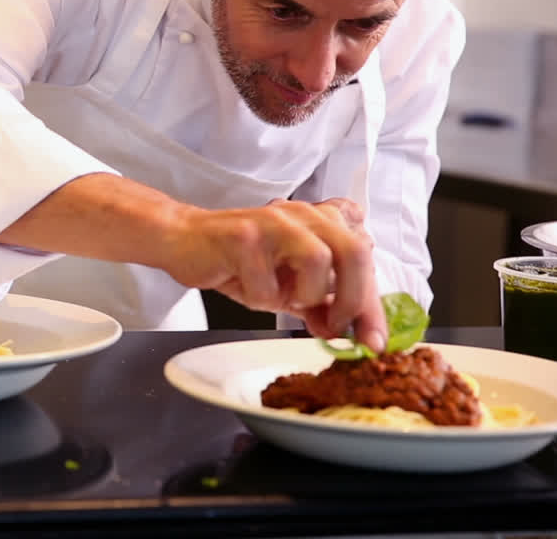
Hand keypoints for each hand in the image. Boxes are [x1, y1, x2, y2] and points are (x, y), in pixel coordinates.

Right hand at [160, 198, 384, 353]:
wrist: (184, 241)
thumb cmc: (239, 261)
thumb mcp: (289, 284)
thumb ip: (323, 302)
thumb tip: (352, 334)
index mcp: (321, 221)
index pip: (364, 259)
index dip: (373, 305)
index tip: (371, 341)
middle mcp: (303, 214)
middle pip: (354, 251)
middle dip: (353, 301)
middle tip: (336, 328)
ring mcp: (273, 222)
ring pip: (317, 260)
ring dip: (304, 295)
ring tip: (281, 298)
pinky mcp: (243, 235)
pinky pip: (267, 282)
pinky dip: (260, 298)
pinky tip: (248, 288)